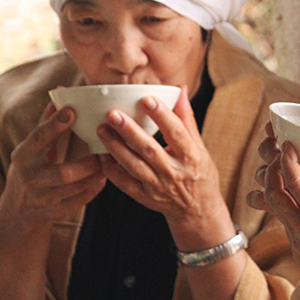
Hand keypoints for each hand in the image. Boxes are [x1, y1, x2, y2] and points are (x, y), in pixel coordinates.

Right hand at [0, 103, 105, 224]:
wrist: (16, 213)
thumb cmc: (30, 170)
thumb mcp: (31, 148)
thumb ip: (47, 123)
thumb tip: (59, 93)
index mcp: (22, 155)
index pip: (38, 138)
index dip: (54, 124)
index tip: (72, 110)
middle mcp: (29, 178)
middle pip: (62, 173)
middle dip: (87, 164)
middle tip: (105, 151)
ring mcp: (40, 198)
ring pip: (73, 189)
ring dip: (95, 175)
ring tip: (110, 163)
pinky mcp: (51, 213)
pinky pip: (77, 202)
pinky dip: (92, 191)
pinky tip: (103, 179)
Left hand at [96, 86, 232, 242]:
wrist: (197, 210)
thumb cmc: (200, 173)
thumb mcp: (199, 146)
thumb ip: (186, 118)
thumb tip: (179, 89)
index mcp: (190, 156)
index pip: (176, 132)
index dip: (162, 116)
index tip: (147, 99)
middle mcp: (174, 172)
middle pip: (149, 149)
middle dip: (130, 131)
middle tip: (113, 113)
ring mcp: (157, 186)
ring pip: (133, 166)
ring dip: (116, 147)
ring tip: (101, 129)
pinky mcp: (144, 196)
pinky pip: (124, 183)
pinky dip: (111, 169)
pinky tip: (100, 154)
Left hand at [248, 136, 299, 299]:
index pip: (295, 183)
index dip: (287, 161)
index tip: (287, 146)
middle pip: (272, 195)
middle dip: (271, 173)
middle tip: (277, 158)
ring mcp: (298, 243)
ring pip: (274, 211)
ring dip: (273, 191)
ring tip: (278, 176)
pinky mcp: (298, 252)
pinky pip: (284, 225)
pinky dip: (284, 209)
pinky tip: (295, 202)